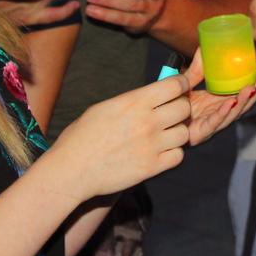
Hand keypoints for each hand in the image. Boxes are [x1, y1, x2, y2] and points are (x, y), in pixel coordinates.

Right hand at [45, 73, 192, 200]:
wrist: (71, 170)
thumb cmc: (82, 137)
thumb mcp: (105, 107)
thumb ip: (133, 100)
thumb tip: (153, 94)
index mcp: (135, 102)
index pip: (175, 85)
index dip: (182, 84)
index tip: (181, 88)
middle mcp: (147, 121)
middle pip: (185, 108)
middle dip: (181, 108)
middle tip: (172, 113)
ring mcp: (151, 145)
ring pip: (184, 133)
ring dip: (177, 133)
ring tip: (165, 135)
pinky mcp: (151, 167)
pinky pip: (178, 156)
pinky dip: (173, 154)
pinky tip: (161, 152)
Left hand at [181, 48, 255, 145]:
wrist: (154, 121)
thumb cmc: (172, 104)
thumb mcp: (188, 83)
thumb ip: (197, 69)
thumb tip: (204, 48)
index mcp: (218, 102)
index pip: (240, 93)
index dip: (253, 82)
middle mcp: (217, 115)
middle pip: (242, 105)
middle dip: (255, 92)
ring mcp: (210, 125)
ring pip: (232, 114)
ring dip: (244, 101)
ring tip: (252, 88)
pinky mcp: (199, 134)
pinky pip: (214, 122)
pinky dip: (224, 112)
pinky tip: (232, 102)